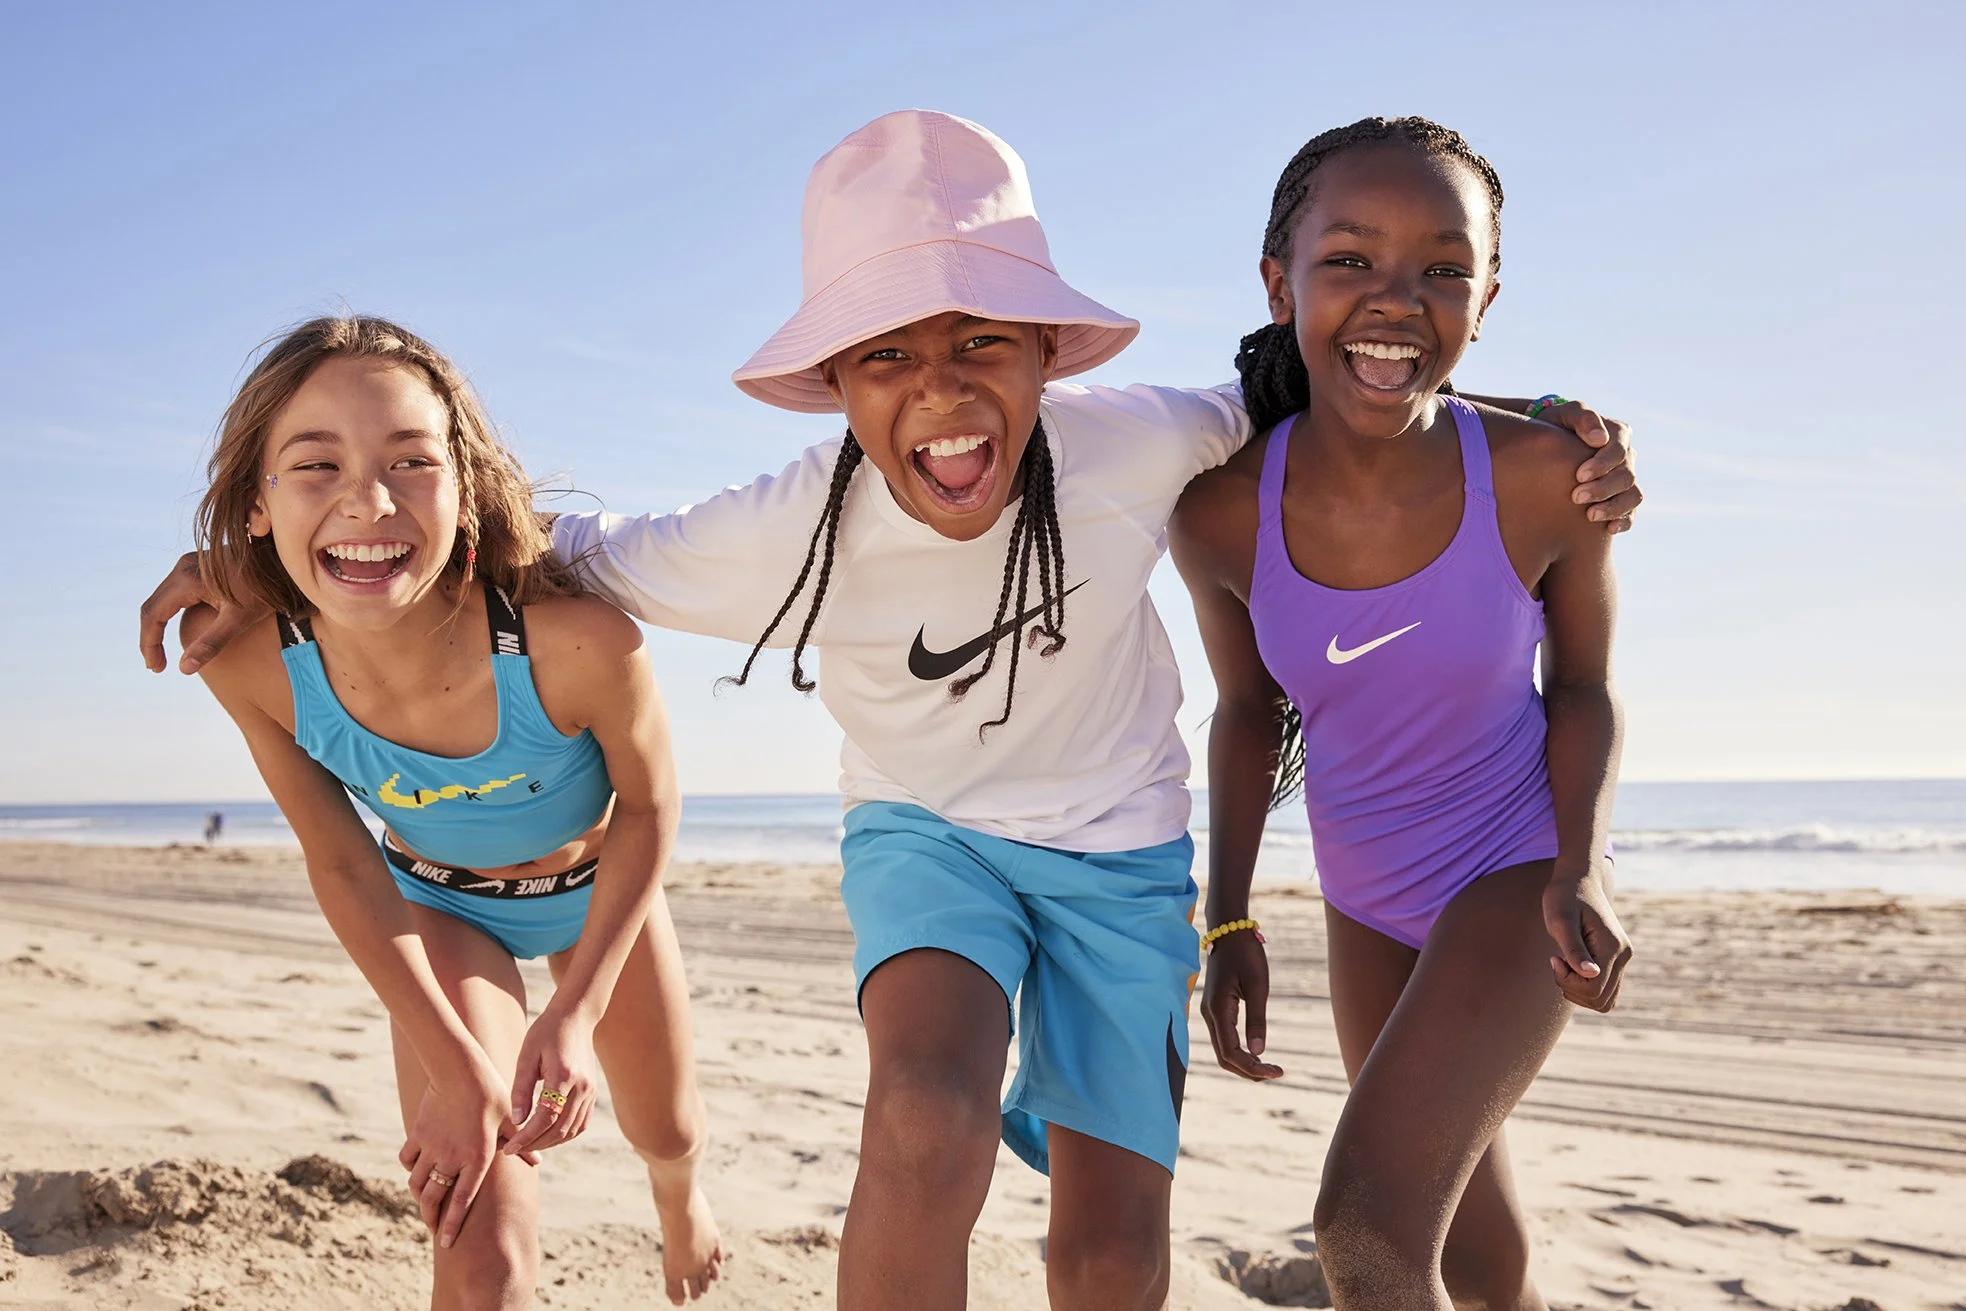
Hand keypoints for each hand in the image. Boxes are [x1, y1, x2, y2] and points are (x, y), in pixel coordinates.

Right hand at [139, 551, 269, 672]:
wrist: (283, 559)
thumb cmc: (267, 589)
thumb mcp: (240, 619)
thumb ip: (211, 643)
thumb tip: (184, 669)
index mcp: (187, 579)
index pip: (153, 615)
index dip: (150, 644)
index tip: (157, 669)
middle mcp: (183, 567)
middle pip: (153, 606)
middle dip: (151, 638)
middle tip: (157, 666)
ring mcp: (190, 563)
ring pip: (162, 598)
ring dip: (158, 625)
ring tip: (162, 653)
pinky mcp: (199, 566)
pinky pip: (174, 592)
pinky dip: (170, 613)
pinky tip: (176, 630)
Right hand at [398, 1056, 515, 1248]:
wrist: (459, 1070)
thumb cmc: (490, 1094)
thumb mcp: (510, 1119)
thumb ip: (519, 1144)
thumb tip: (536, 1162)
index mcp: (476, 1158)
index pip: (462, 1201)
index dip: (452, 1224)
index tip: (446, 1243)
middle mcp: (451, 1158)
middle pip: (433, 1199)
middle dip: (430, 1217)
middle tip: (432, 1226)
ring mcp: (431, 1147)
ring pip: (416, 1182)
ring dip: (418, 1195)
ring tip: (424, 1201)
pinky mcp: (418, 1134)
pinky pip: (407, 1159)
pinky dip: (409, 1167)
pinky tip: (415, 1168)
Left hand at [504, 1002, 601, 1155]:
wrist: (575, 1017)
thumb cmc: (546, 1033)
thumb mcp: (526, 1056)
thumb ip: (521, 1089)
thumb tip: (517, 1121)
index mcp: (564, 1077)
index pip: (545, 1119)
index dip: (526, 1137)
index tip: (508, 1147)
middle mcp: (582, 1088)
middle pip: (559, 1130)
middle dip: (534, 1144)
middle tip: (513, 1150)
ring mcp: (590, 1092)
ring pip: (571, 1131)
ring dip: (549, 1142)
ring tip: (527, 1144)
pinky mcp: (592, 1093)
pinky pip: (580, 1124)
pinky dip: (563, 1135)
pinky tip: (546, 1135)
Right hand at [1200, 929, 1282, 1081]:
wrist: (1229, 931)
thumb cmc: (1246, 955)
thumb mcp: (1257, 986)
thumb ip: (1257, 1020)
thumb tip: (1258, 1052)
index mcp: (1218, 1009)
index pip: (1231, 1052)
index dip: (1253, 1068)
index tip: (1278, 1071)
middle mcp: (1209, 1014)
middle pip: (1224, 1057)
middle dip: (1248, 1071)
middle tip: (1275, 1073)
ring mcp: (1209, 1012)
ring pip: (1222, 1049)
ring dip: (1243, 1063)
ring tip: (1268, 1067)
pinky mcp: (1214, 1008)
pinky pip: (1223, 1038)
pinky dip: (1238, 1051)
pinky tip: (1255, 1051)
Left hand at [1539, 400, 1640, 534]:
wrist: (1544, 448)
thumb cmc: (1554, 426)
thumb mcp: (1563, 415)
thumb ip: (1582, 417)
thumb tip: (1600, 439)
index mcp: (1618, 434)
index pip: (1619, 450)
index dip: (1602, 464)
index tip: (1579, 475)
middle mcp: (1626, 457)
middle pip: (1626, 476)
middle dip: (1603, 488)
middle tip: (1576, 497)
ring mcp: (1625, 479)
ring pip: (1633, 495)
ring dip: (1614, 507)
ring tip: (1590, 515)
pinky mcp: (1620, 498)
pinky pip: (1632, 512)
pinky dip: (1624, 521)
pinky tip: (1609, 529)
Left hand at [1543, 866, 1632, 1011]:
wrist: (1578, 878)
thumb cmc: (1564, 896)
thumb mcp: (1560, 921)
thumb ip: (1574, 948)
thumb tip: (1590, 974)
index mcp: (1612, 947)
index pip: (1593, 988)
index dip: (1568, 981)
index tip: (1554, 958)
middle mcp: (1624, 956)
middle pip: (1600, 999)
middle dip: (1572, 988)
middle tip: (1557, 961)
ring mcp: (1622, 959)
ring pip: (1604, 1000)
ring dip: (1578, 990)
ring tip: (1564, 963)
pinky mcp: (1615, 960)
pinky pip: (1604, 990)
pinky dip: (1584, 987)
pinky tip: (1571, 965)